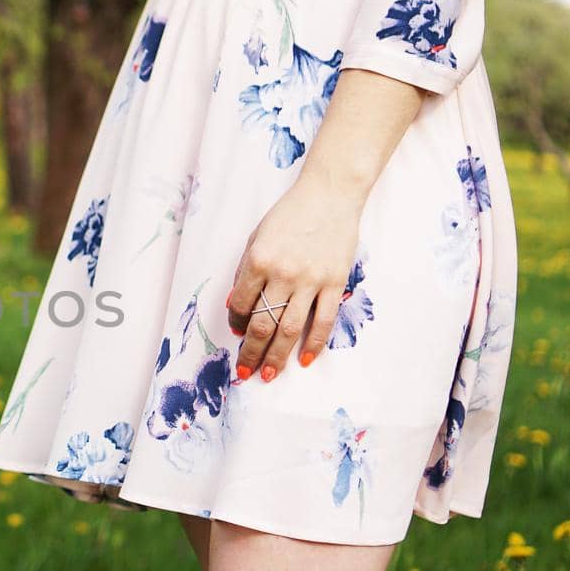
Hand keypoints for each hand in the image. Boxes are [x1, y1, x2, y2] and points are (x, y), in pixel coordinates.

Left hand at [224, 176, 363, 382]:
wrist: (329, 195)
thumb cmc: (289, 215)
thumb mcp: (257, 237)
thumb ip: (245, 271)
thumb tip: (235, 306)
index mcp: (258, 261)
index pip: (240, 303)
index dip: (235, 322)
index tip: (236, 332)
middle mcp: (283, 274)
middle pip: (262, 324)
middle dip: (250, 352)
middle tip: (244, 372)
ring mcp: (310, 281)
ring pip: (290, 329)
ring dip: (277, 356)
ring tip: (268, 375)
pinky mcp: (334, 283)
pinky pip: (323, 321)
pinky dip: (313, 344)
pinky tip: (304, 361)